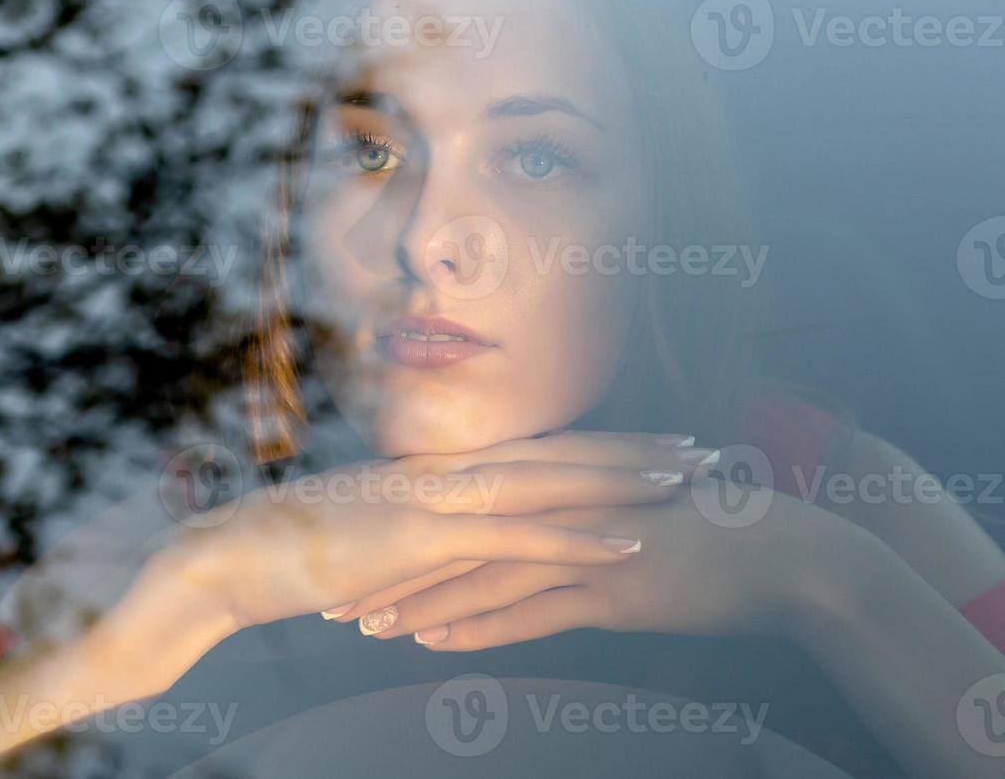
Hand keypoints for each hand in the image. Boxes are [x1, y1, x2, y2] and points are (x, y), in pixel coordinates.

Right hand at [181, 431, 715, 631]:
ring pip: (553, 481)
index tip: (659, 445)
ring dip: (628, 479)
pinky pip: (517, 535)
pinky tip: (630, 542)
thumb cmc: (296, 552)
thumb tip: (449, 547)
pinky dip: (579, 537)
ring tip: (692, 479)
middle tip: (708, 449)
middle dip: (638, 451)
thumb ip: (418, 534)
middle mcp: (448, 473)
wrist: (237, 556)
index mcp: (439, 471)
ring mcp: (438, 500)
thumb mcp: (372, 538)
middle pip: (562, 453)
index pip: (538, 450)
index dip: (603, 446)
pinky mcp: (425, 536)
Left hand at [339, 476, 853, 648]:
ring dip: (420, 601)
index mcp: (562, 485)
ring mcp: (584, 542)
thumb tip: (545, 545)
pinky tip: (436, 641)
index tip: (362, 554)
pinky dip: (479, 626)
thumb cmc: (711, 537)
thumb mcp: (632, 522)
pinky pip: (531, 610)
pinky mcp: (612, 584)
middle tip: (339, 590)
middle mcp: (562, 506)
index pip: (467, 510)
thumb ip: (580, 527)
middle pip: (459, 538)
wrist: (786, 554)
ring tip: (368, 623)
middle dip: (394, 567)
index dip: (412, 533)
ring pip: (482, 573)